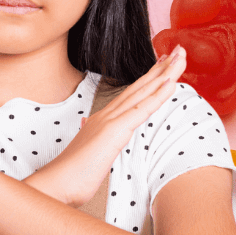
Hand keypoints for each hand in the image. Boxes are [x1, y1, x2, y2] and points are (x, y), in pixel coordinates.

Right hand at [32, 46, 186, 205]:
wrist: (55, 185)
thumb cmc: (72, 175)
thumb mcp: (89, 153)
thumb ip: (94, 138)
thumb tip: (90, 126)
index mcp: (104, 120)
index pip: (132, 95)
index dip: (150, 78)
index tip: (163, 64)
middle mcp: (108, 115)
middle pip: (141, 87)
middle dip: (162, 68)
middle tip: (178, 50)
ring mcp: (110, 121)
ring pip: (144, 92)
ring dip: (165, 73)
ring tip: (180, 56)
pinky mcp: (114, 131)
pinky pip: (141, 110)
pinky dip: (158, 95)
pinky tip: (171, 82)